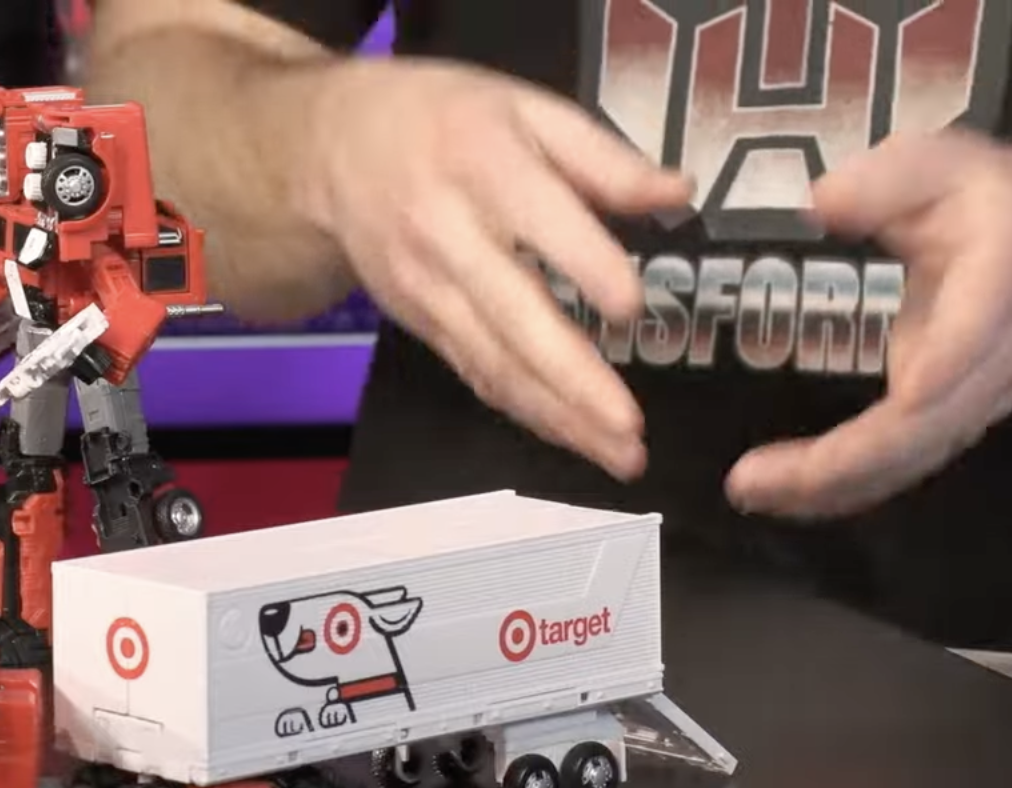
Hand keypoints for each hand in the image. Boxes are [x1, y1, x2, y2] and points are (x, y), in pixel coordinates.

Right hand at [296, 59, 694, 479]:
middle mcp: (451, 237)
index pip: (540, 223)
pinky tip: (574, 437)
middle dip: (574, 382)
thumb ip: (601, 156)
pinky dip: (528, 412)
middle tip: (630, 428)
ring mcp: (430, 291)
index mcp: (485, 167)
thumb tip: (676, 193)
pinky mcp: (422, 325)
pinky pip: (478, 375)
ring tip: (620, 456)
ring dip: (559, 417)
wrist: (335, 151)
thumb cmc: (447, 121)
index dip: (586, 266)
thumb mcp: (525, 107)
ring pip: (495, 365)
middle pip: (513, 319)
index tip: (631, 307)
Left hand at [725, 131, 1011, 518]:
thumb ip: (885, 181)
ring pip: (908, 462)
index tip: (870, 412)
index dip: (926, 381)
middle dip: (838, 464)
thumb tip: (820, 204)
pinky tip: (780, 495)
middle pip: (922, 430)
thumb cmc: (977, 201)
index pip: (963, 348)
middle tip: (748, 479)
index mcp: (998, 288)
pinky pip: (897, 467)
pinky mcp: (947, 424)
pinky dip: (840, 489)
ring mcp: (972, 403)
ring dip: (829, 490)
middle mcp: (992, 363)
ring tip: (749, 492)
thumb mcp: (937, 165)